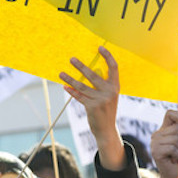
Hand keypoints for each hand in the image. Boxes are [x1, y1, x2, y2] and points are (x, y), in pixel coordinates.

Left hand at [59, 46, 124, 170]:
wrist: (107, 130)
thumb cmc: (106, 111)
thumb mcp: (109, 97)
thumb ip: (102, 86)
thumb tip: (88, 72)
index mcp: (115, 87)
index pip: (114, 68)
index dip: (107, 56)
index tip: (100, 47)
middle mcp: (109, 92)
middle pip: (93, 75)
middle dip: (81, 66)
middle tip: (72, 59)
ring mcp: (101, 99)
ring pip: (82, 86)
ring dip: (70, 79)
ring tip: (61, 73)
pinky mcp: (92, 107)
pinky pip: (79, 96)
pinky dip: (71, 91)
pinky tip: (64, 85)